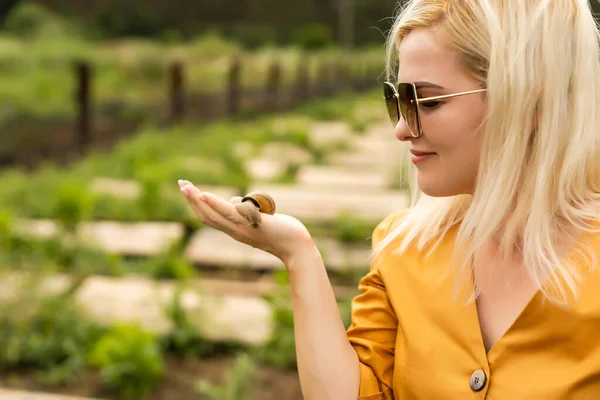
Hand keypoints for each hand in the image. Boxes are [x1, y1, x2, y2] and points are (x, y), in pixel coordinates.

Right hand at [178, 180, 314, 263]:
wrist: (297, 248)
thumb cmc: (283, 233)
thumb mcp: (259, 218)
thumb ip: (246, 210)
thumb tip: (234, 200)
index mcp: (235, 230)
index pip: (211, 217)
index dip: (197, 205)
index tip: (188, 191)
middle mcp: (235, 231)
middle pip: (207, 215)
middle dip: (192, 200)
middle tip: (181, 184)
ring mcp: (242, 228)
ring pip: (214, 213)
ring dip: (197, 200)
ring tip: (186, 187)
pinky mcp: (252, 223)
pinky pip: (230, 213)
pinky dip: (215, 204)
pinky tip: (204, 195)